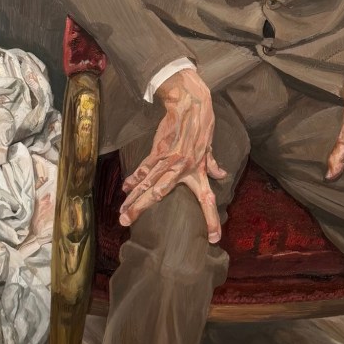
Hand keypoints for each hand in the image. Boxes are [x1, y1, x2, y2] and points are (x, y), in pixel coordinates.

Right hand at [118, 68, 226, 241]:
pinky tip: (125, 189)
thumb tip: (221, 174)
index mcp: (199, 172)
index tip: (215, 239)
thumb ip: (213, 164)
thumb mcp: (210, 148)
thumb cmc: (201, 126)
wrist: (190, 105)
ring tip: (122, 213)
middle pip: (159, 195)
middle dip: (143, 211)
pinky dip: (134, 179)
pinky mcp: (158, 151)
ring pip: (146, 184)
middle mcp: (182, 170)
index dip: (212, 220)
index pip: (208, 201)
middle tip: (128, 224)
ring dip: (133, 200)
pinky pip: (144, 169)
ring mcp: (168, 161)